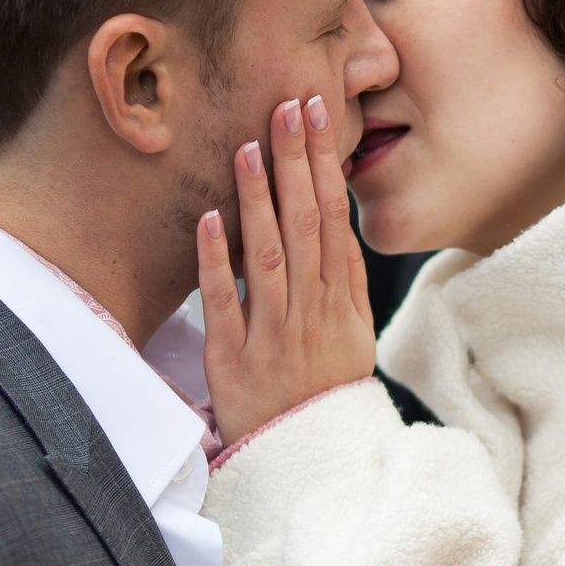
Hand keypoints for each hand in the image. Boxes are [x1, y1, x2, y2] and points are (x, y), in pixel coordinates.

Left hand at [198, 93, 377, 445]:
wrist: (310, 459)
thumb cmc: (327, 391)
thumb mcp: (354, 334)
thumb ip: (345, 279)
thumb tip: (339, 217)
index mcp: (339, 299)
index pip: (333, 216)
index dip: (325, 163)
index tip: (318, 112)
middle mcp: (311, 310)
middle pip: (305, 224)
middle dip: (297, 162)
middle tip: (287, 106)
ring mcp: (273, 333)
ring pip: (269, 256)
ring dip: (259, 200)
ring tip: (248, 147)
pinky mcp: (234, 360)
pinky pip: (227, 305)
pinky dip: (218, 263)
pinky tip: (210, 219)